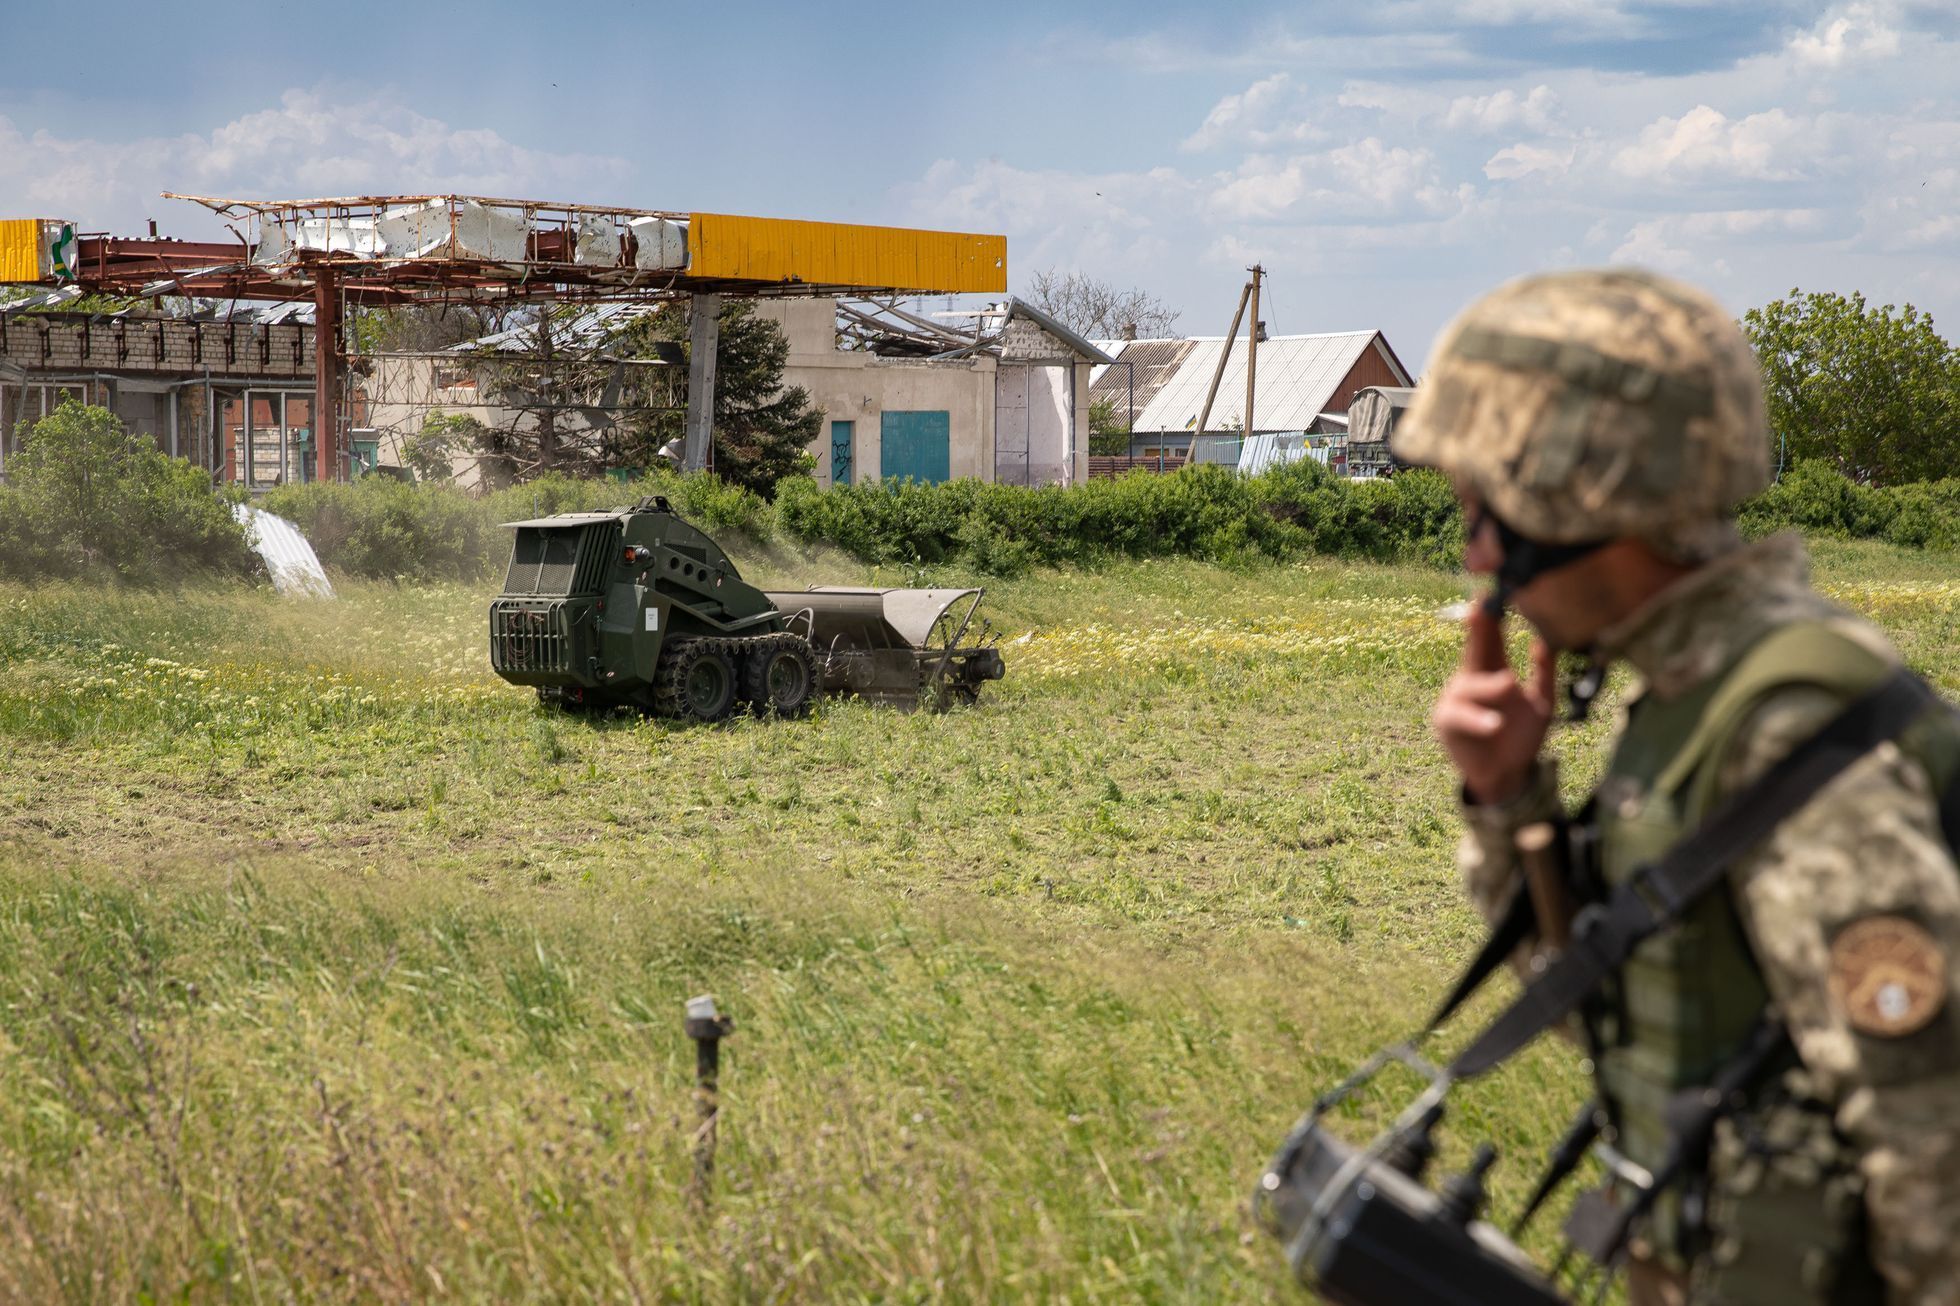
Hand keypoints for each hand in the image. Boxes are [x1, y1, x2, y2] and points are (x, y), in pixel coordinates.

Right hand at [1432, 601, 1557, 804]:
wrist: (1508, 774)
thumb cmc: (1521, 735)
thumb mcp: (1541, 701)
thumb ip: (1543, 671)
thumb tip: (1547, 639)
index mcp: (1492, 669)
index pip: (1490, 636)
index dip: (1491, 614)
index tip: (1493, 591)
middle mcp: (1471, 678)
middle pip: (1474, 649)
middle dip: (1477, 630)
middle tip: (1481, 610)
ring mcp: (1456, 699)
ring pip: (1471, 687)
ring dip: (1490, 687)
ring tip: (1509, 685)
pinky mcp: (1448, 722)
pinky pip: (1462, 717)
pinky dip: (1479, 720)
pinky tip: (1495, 724)